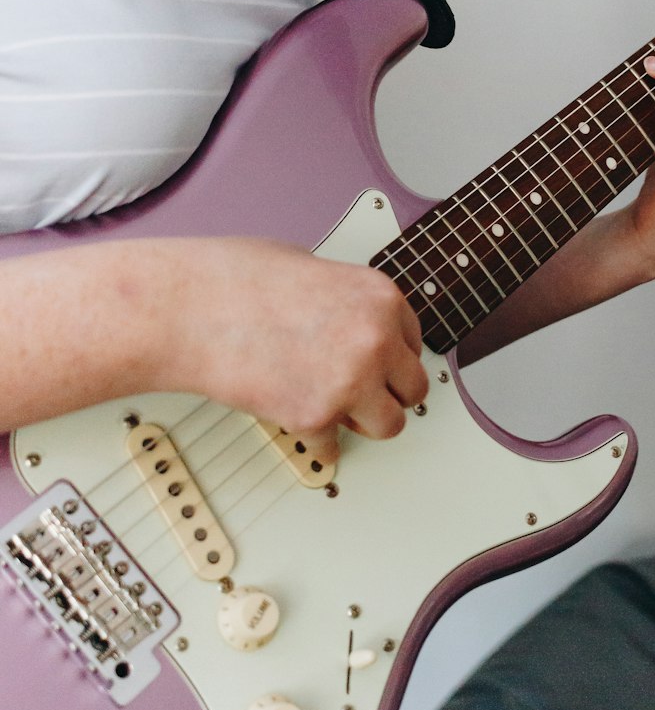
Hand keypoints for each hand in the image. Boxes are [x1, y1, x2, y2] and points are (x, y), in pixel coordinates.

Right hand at [169, 238, 427, 464]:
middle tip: (363, 394)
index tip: (379, 365)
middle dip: (387, 392)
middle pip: (413, 388)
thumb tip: (346, 315)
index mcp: (379, 296)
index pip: (414, 340)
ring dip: (363, 421)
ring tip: (335, 409)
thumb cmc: (229, 280)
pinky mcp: (317, 416)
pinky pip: (334, 445)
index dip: (391, 355)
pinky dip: (315, 439)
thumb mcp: (305, 263)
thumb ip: (340, 295)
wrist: (184, 309)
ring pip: (389, 425)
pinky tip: (296, 419)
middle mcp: (376, 339)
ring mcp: (351, 380)